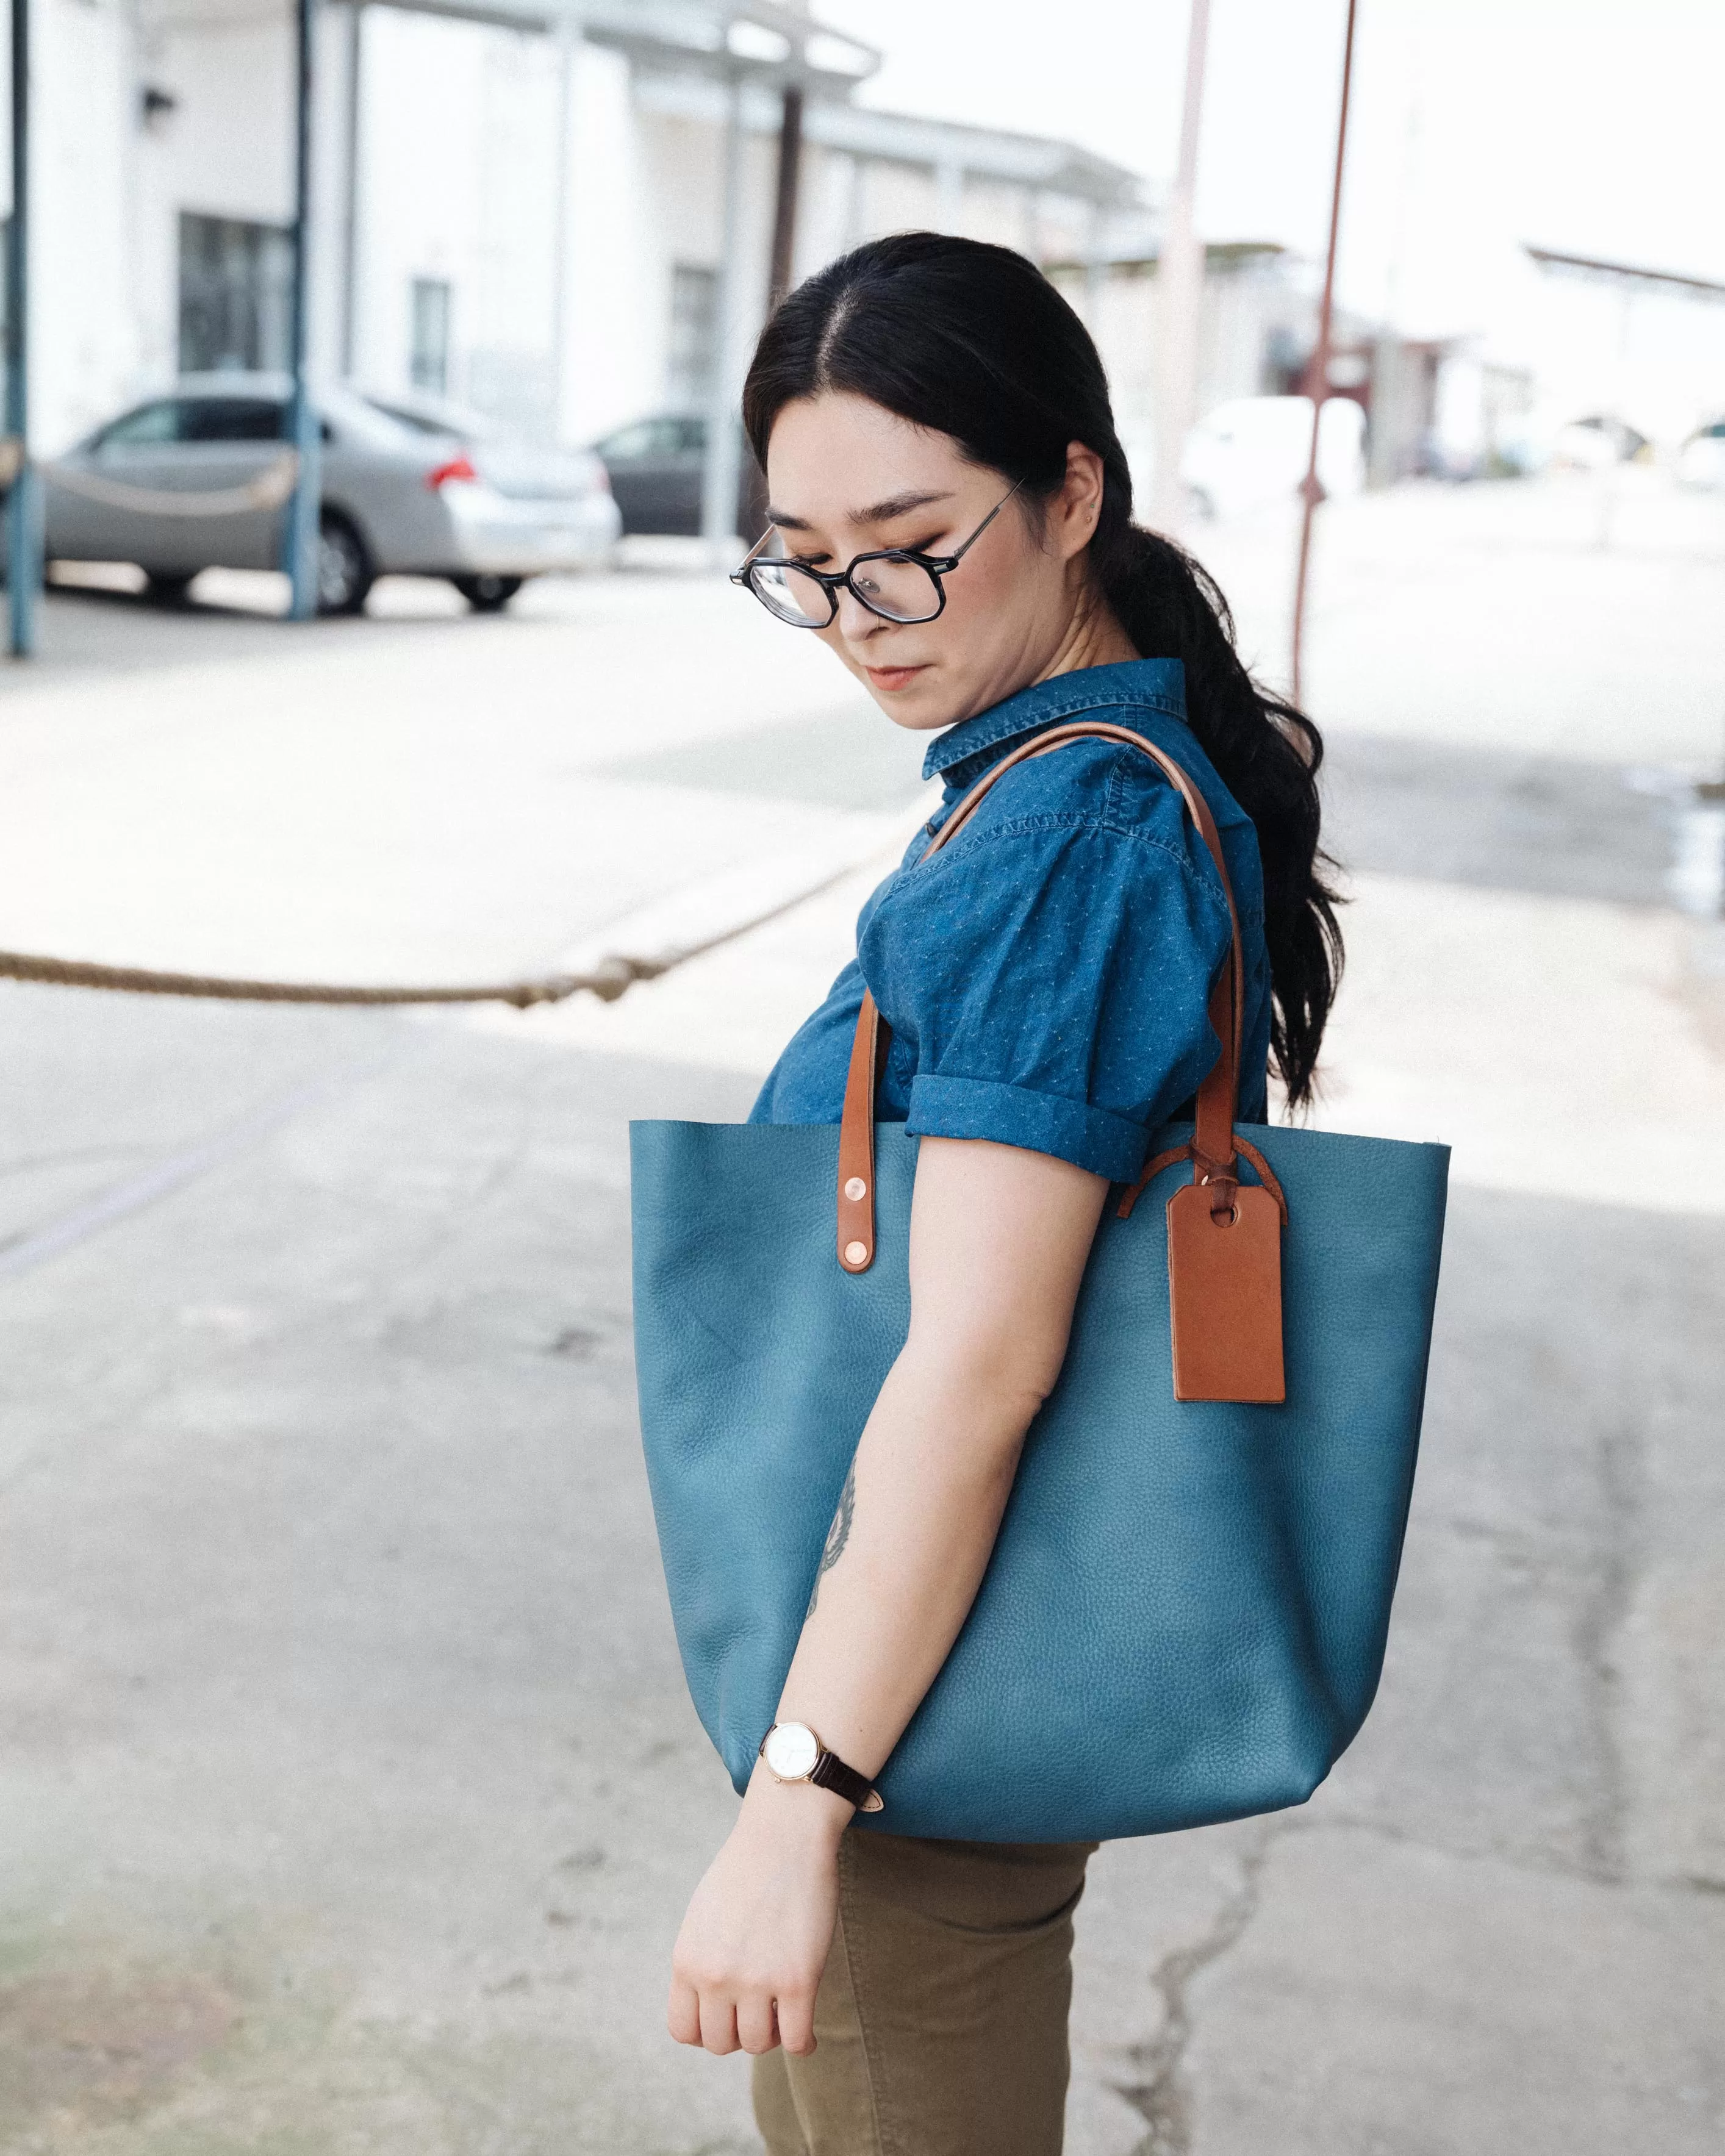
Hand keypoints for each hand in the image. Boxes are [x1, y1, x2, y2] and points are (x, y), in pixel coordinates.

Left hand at [668, 1768, 849, 2055]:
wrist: (785, 1835)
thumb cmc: (748, 1870)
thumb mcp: (703, 1916)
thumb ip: (701, 1960)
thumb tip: (710, 2004)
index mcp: (687, 1960)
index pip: (683, 2030)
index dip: (707, 2032)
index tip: (727, 2019)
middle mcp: (716, 1976)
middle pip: (721, 2043)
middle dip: (740, 2033)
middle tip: (760, 2013)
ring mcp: (757, 1981)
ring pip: (758, 2045)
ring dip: (772, 2036)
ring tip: (783, 2015)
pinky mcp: (798, 1980)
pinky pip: (797, 2040)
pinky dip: (804, 2044)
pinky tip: (808, 2034)